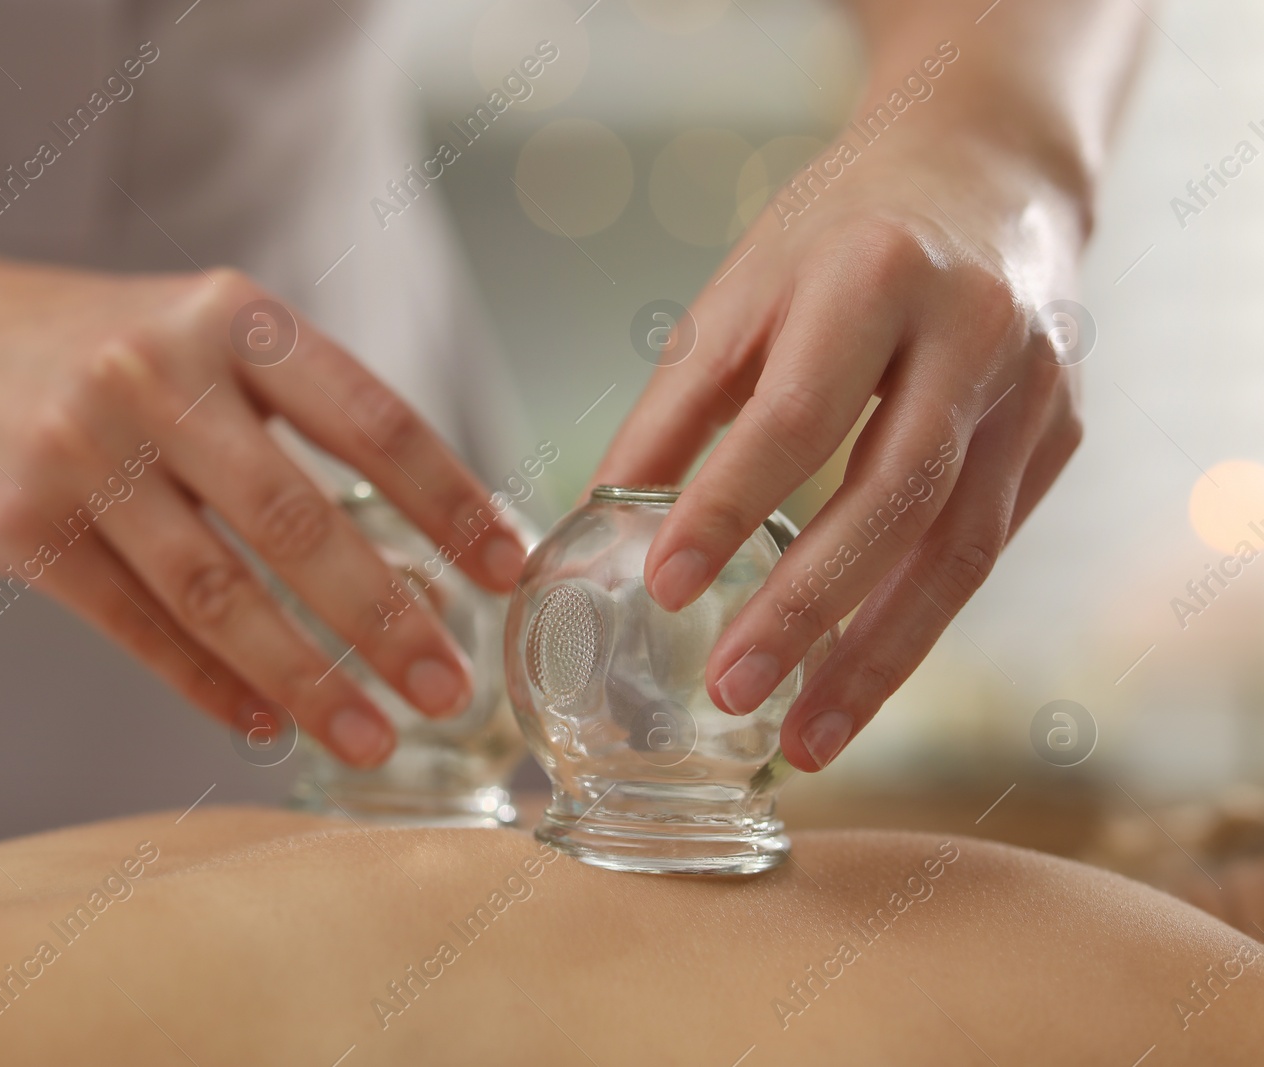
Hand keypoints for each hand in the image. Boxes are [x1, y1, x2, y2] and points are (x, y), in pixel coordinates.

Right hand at [0, 259, 527, 766]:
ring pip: (219, 594)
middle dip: (388, 618)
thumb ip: (301, 409)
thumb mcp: (207, 332)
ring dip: (309, 679)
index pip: (370, 419)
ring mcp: (82, 455)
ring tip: (377, 738)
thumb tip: (431, 534)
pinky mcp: (20, 530)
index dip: (451, 500)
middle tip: (452, 688)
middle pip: (297, 523)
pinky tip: (270, 727)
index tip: (508, 569)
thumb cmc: (102, 346)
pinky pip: (138, 628)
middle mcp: (156, 378)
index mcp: (231, 320)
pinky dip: (211, 687)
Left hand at [595, 125, 1086, 771]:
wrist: (983, 172)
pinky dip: (918, 622)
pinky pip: (986, 547)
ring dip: (878, 657)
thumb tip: (600, 516)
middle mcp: (972, 331)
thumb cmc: (838, 236)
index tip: (665, 588)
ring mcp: (1034, 387)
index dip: (729, 506)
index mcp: (874, 276)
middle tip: (732, 692)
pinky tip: (860, 680)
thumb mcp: (742, 293)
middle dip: (808, 610)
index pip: (796, 413)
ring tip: (804, 739)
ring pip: (958, 548)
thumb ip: (676, 408)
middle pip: (893, 497)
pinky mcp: (1059, 433)